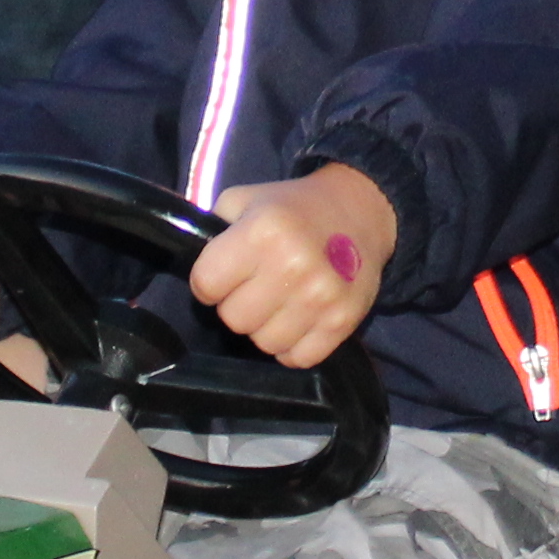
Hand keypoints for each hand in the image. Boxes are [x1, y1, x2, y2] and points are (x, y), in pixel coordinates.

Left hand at [190, 163, 398, 372]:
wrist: (361, 210)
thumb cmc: (293, 207)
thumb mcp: (246, 199)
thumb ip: (213, 230)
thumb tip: (197, 272)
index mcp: (263, 231)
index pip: (206, 284)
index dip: (209, 281)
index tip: (224, 275)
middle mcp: (292, 265)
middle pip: (234, 319)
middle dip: (237, 305)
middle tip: (254, 289)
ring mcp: (321, 298)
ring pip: (264, 343)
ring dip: (265, 328)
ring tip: (278, 303)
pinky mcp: (343, 322)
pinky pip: (298, 358)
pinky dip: (293, 346)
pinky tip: (298, 321)